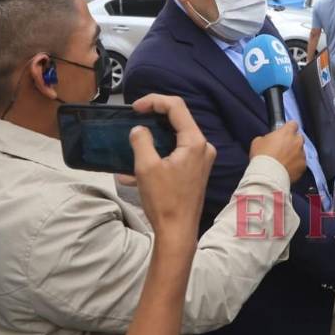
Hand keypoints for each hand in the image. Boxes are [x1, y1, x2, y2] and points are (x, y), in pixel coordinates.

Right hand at [118, 94, 215, 239]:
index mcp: (195, 142)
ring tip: (131, 144)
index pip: (176, 107)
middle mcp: (203, 147)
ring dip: (152, 140)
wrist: (177, 233)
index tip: (135, 107)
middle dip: (153, 118)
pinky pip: (175, 155)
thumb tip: (139, 130)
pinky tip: (132, 172)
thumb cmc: (164, 201)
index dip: (154, 101)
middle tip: (134, 119)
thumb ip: (141, 141)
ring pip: (174, 138)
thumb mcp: (146, 167)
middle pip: (178, 120)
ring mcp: (201, 160)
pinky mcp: (195, 171)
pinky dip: (156, 157)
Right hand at [250, 121, 305, 182]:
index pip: (293, 124)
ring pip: (300, 151)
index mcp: (287, 132)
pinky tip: (287, 169)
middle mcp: (297, 141)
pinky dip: (296, 165)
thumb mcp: (258, 142)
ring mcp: (301, 154)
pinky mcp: (303, 166)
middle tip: (283, 148)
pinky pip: (301, 163)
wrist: (267, 176)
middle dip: (292, 141)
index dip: (288, 128)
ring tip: (284, 161)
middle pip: (298, 137)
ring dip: (294, 154)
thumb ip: (267, 138)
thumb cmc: (262, 158)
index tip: (285, 132)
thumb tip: (268, 140)